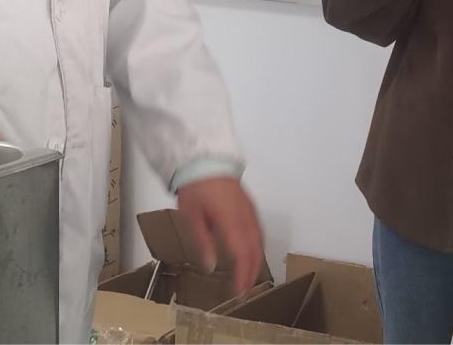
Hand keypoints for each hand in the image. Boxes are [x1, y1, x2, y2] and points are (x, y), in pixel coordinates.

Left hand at [176, 176, 266, 298]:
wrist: (206, 162)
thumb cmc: (196, 189)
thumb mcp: (192, 217)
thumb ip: (203, 242)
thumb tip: (210, 266)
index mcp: (231, 222)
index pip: (242, 253)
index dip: (243, 274)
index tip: (240, 291)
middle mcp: (245, 218)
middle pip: (255, 249)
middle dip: (251, 272)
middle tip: (245, 290)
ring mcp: (250, 211)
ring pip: (260, 240)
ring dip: (256, 261)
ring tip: (249, 276)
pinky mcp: (250, 206)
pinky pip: (259, 231)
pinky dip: (258, 247)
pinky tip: (252, 253)